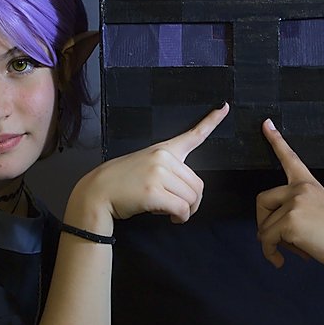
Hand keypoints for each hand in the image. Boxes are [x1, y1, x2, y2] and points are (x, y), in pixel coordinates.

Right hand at [73, 103, 228, 224]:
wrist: (98, 192)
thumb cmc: (122, 182)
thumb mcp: (146, 165)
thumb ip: (170, 170)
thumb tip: (190, 192)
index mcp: (164, 149)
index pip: (193, 134)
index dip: (212, 121)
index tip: (225, 106)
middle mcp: (163, 158)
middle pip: (198, 185)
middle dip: (193, 202)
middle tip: (179, 209)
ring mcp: (158, 174)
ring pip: (192, 198)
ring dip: (186, 211)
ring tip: (170, 212)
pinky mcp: (153, 192)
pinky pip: (181, 208)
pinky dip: (181, 218)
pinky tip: (172, 218)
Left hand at [256, 118, 323, 271]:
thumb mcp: (319, 211)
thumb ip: (296, 210)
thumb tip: (268, 230)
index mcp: (308, 183)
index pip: (289, 158)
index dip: (276, 140)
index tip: (265, 123)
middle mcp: (300, 189)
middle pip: (262, 201)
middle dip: (264, 223)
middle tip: (277, 239)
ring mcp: (295, 203)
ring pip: (263, 225)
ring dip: (273, 242)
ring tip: (294, 249)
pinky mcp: (290, 221)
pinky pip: (266, 239)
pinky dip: (270, 253)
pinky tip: (281, 260)